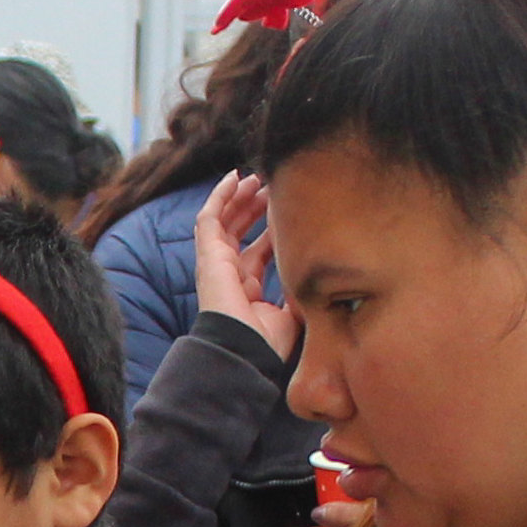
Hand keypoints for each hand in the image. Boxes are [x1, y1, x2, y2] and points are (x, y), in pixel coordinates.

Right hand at [191, 172, 295, 356]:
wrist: (247, 349)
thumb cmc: (269, 340)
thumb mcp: (295, 309)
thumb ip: (301, 288)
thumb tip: (318, 270)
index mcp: (249, 288)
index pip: (258, 250)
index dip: (272, 228)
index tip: (289, 210)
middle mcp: (231, 274)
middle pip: (239, 232)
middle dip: (255, 207)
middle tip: (272, 186)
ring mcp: (216, 264)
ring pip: (223, 221)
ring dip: (237, 197)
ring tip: (255, 177)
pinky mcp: (208, 256)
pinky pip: (209, 218)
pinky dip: (219, 197)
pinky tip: (234, 178)